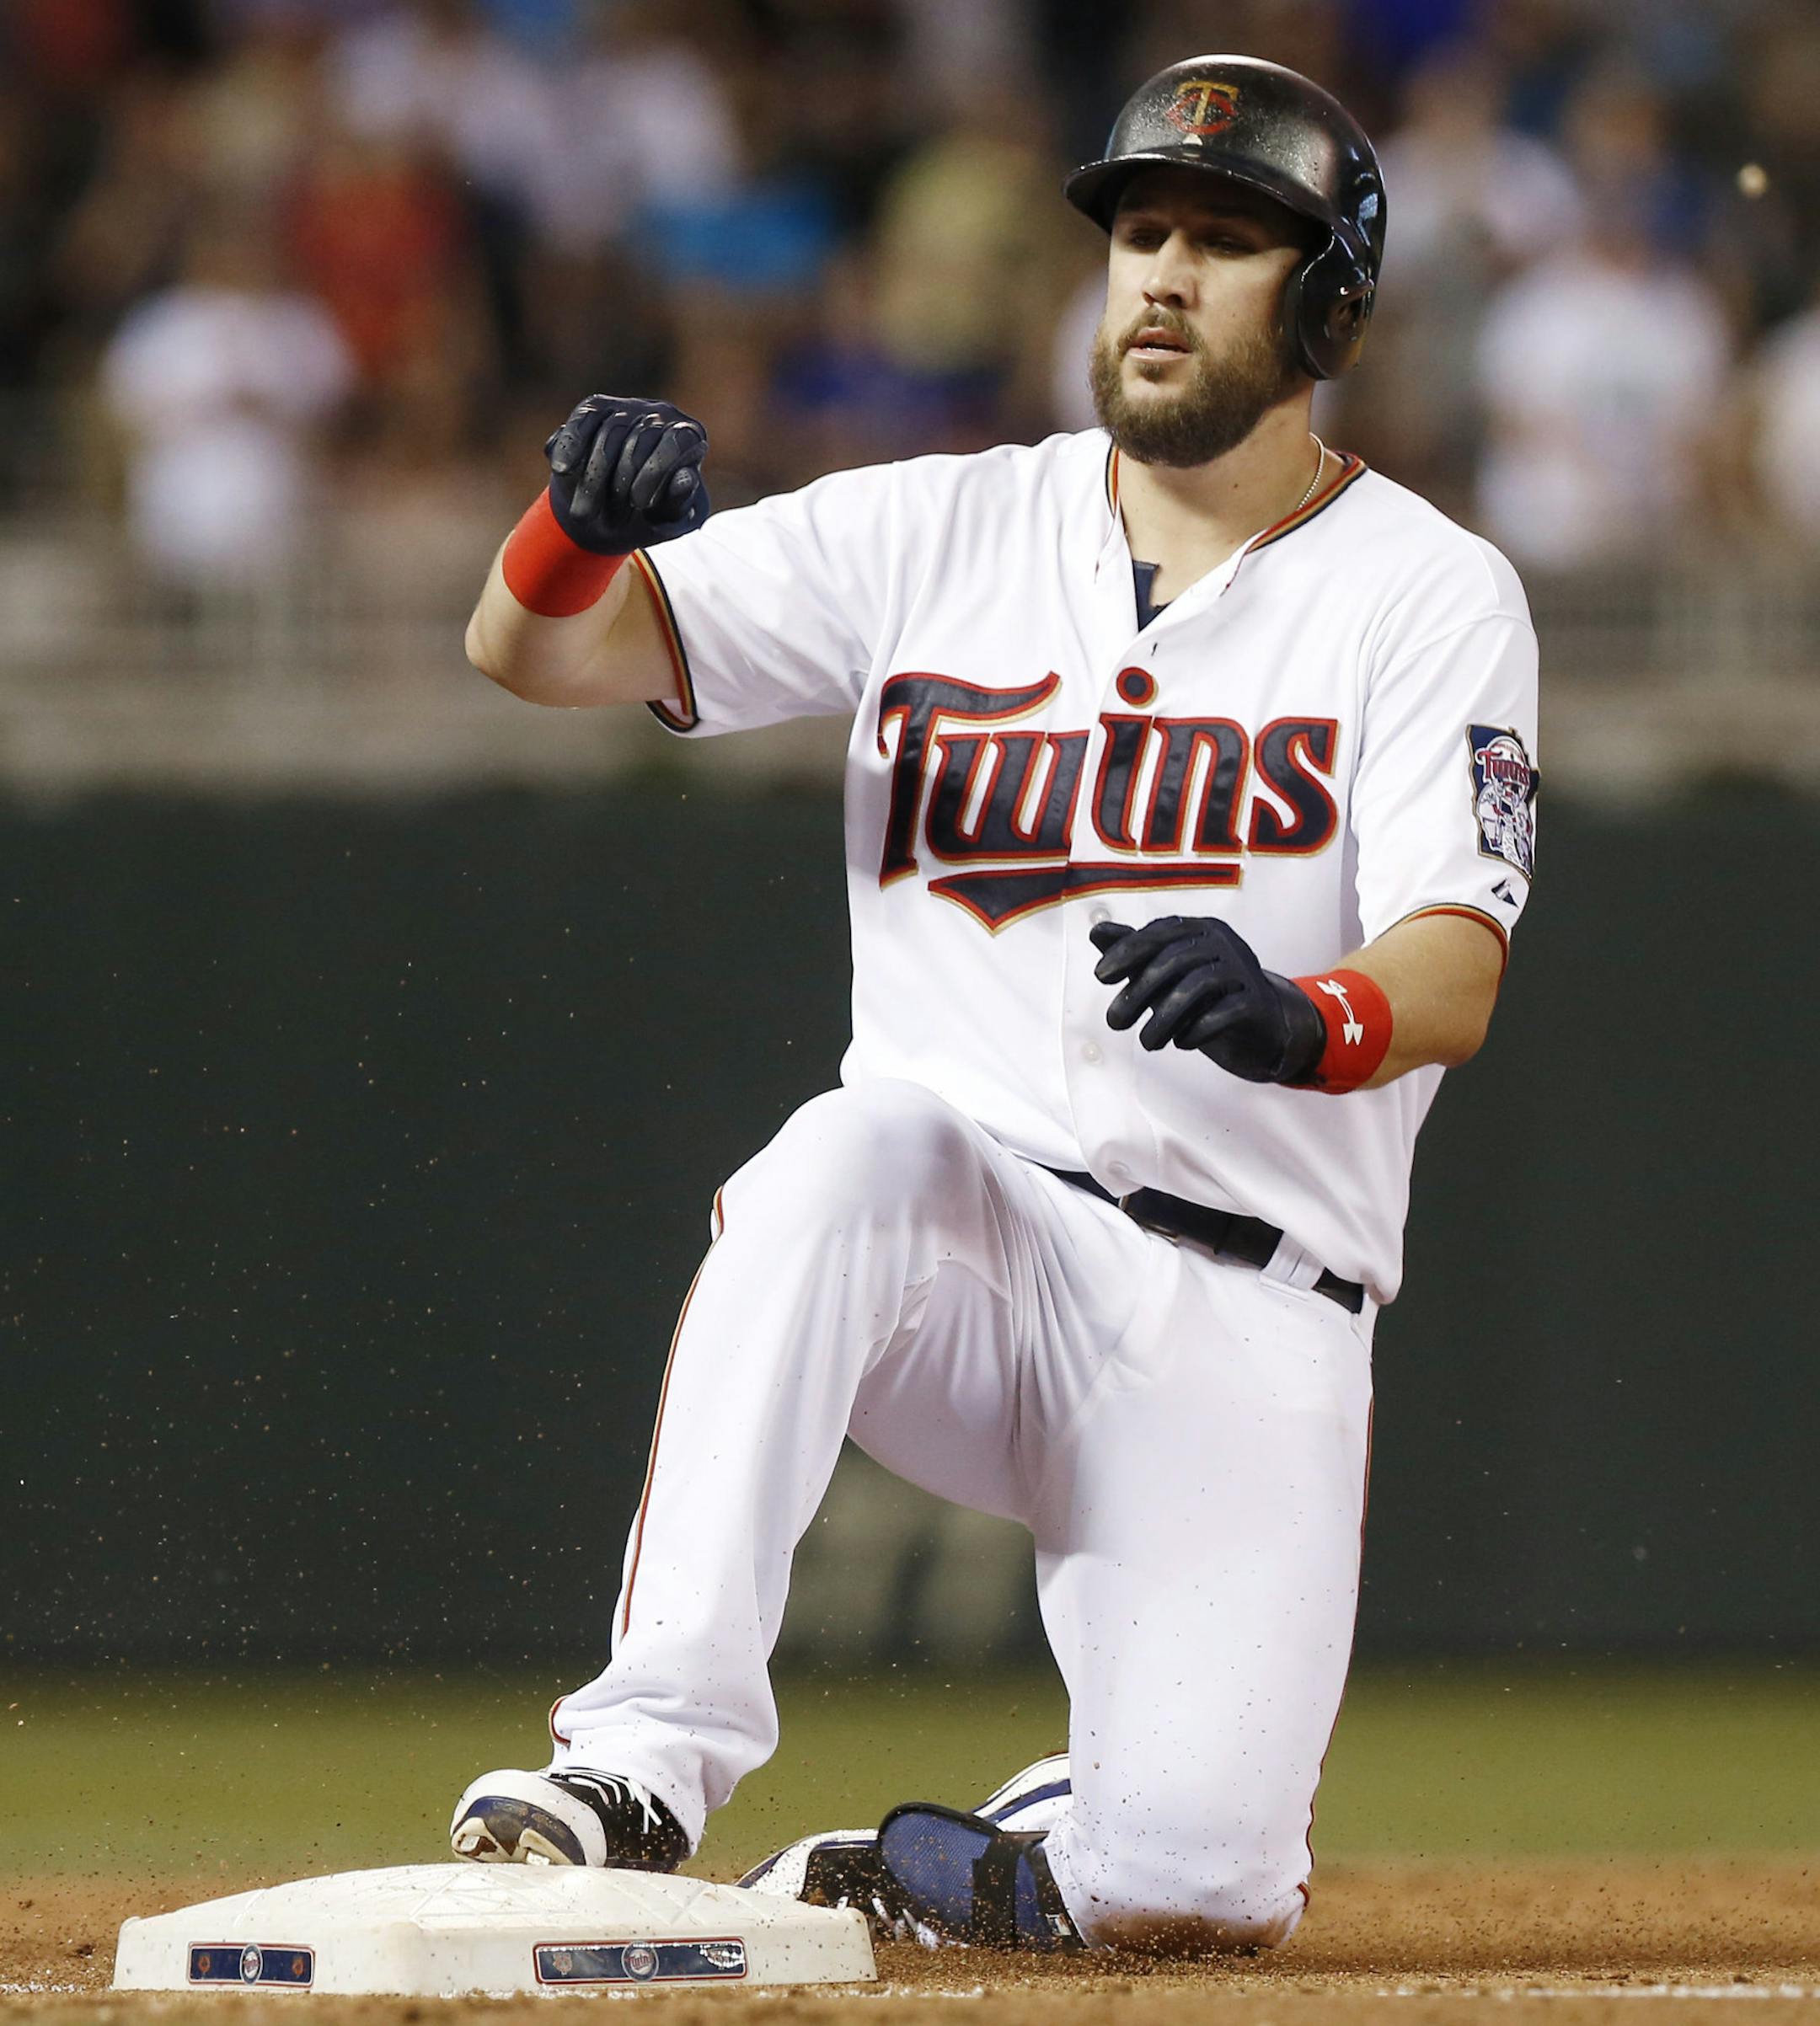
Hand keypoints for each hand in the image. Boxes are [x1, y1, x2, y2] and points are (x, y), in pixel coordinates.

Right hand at [544, 394, 709, 553]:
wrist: (615, 515)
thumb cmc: (650, 517)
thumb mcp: (669, 520)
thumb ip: (680, 502)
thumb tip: (686, 477)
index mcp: (688, 436)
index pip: (679, 440)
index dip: (657, 471)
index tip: (640, 503)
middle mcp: (661, 414)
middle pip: (642, 437)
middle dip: (620, 482)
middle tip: (610, 517)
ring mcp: (628, 408)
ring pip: (609, 433)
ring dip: (592, 478)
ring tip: (583, 514)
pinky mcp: (596, 408)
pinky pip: (583, 421)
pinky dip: (570, 446)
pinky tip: (561, 470)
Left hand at [1089, 915, 1325, 1085]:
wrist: (1260, 1025)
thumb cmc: (1206, 995)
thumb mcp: (1167, 973)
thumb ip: (1135, 952)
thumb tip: (1096, 931)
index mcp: (1199, 930)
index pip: (1160, 933)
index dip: (1127, 951)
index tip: (1101, 976)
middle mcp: (1223, 943)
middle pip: (1174, 960)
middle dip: (1138, 992)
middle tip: (1115, 1023)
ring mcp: (1243, 970)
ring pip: (1197, 986)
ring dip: (1164, 1019)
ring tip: (1147, 1043)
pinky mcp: (1256, 1003)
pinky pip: (1224, 1012)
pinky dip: (1197, 1030)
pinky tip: (1182, 1043)